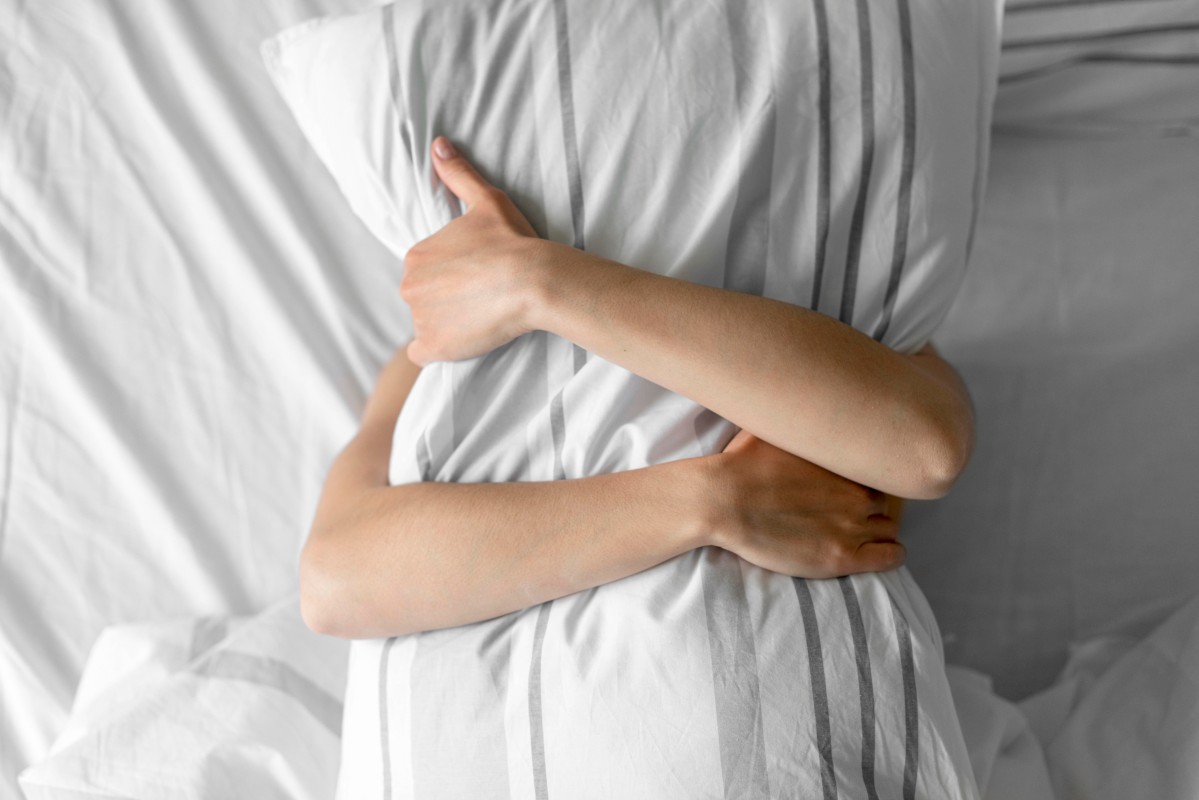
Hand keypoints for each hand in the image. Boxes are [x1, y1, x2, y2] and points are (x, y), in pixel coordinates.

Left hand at [400, 137, 543, 366]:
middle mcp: (409, 286)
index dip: (455, 275)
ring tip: (482, 318)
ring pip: (427, 324)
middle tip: (483, 299)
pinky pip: (424, 353)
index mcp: (416, 255)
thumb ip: (458, 175)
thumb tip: (438, 145)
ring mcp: (419, 318)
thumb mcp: (487, 201)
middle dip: (447, 300)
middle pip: (424, 298)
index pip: (428, 271)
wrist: (533, 280)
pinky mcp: (433, 346)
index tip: (480, 276)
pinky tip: (463, 341)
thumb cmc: (513, 240)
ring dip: (448, 324)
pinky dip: (439, 350)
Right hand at [706, 429, 905, 577]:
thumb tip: (801, 405)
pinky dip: (889, 554)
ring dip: (877, 530)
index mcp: (846, 459)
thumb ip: (799, 425)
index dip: (863, 478)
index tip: (848, 485)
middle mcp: (858, 490)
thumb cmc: (741, 463)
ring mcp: (854, 525)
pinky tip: (875, 552)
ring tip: (857, 534)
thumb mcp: (774, 427)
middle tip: (846, 510)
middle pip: (885, 499)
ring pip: (890, 528)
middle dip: (869, 504)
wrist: (723, 500)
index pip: (877, 468)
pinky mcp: (843, 557)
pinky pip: (892, 556)